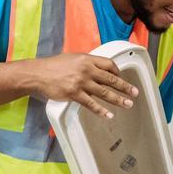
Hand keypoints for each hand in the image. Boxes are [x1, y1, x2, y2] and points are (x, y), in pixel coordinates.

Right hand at [22, 53, 138, 117]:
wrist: (37, 74)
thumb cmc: (53, 66)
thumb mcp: (72, 58)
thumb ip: (86, 63)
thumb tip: (98, 70)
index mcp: (87, 59)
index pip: (109, 64)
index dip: (118, 72)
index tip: (122, 78)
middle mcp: (86, 70)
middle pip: (111, 79)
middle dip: (125, 87)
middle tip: (134, 92)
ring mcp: (81, 82)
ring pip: (104, 92)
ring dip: (118, 99)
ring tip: (128, 104)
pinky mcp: (74, 94)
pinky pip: (91, 104)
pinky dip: (101, 110)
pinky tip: (109, 115)